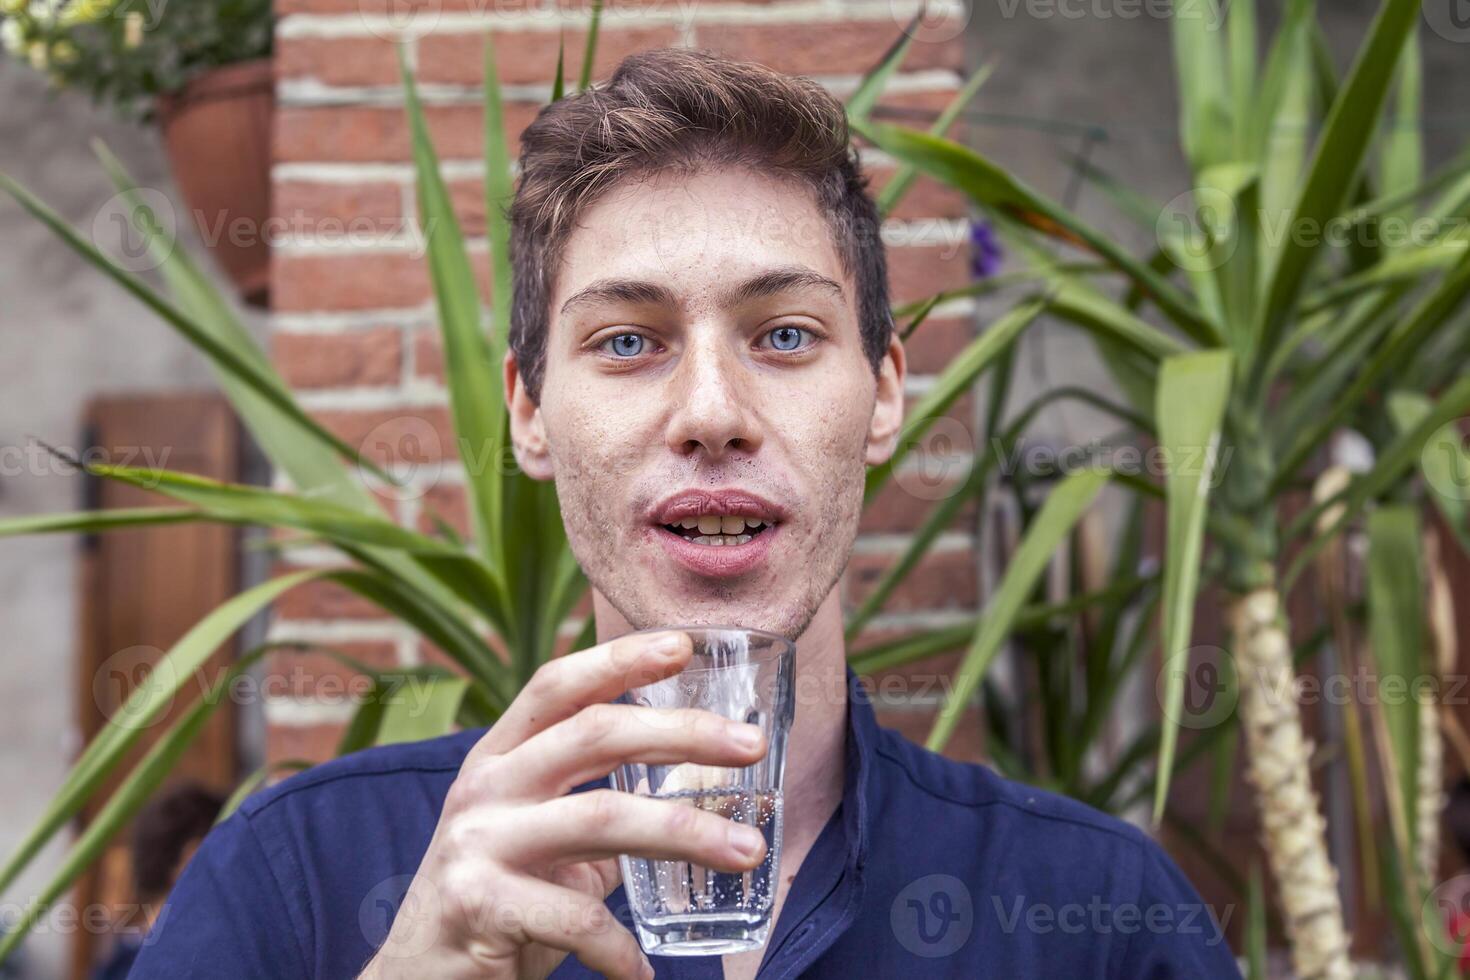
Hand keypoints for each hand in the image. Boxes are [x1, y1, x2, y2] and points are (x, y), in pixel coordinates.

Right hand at [357, 630, 769, 979]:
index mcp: (500, 758)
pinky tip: (643, 972)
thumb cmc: (493, 902)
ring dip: (686, 832)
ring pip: (600, 816)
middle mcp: (485, 786)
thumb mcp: (539, 840)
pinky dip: (619, 948)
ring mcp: (476, 841)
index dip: (618, 659)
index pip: (558, 686)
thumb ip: (598, 809)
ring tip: (748, 852)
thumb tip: (692, 786)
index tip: (683, 645)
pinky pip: (574, 916)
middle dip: (683, 733)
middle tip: (751, 746)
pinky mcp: (476, 903)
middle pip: (595, 734)